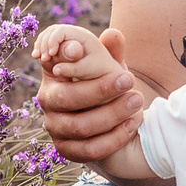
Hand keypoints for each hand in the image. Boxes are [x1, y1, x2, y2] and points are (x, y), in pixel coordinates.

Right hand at [33, 24, 143, 162]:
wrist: (113, 121)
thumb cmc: (108, 84)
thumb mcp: (111, 66)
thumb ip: (112, 51)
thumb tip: (112, 35)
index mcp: (54, 72)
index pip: (53, 62)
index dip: (63, 56)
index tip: (81, 51)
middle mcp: (48, 100)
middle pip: (68, 97)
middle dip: (100, 89)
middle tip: (129, 80)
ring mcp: (55, 127)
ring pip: (81, 126)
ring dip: (112, 114)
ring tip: (137, 101)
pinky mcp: (66, 150)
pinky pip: (89, 150)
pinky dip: (114, 138)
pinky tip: (132, 125)